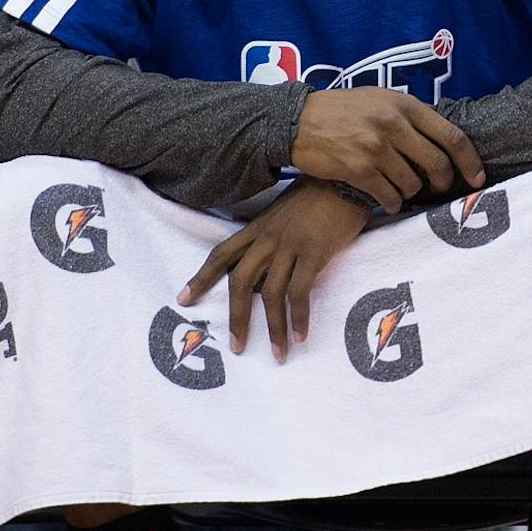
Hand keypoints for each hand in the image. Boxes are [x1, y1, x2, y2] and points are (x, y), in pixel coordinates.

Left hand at [179, 178, 368, 360]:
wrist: (348, 176)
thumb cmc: (321, 195)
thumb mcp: (286, 213)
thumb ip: (273, 238)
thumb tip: (267, 273)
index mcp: (259, 227)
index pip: (221, 254)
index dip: (201, 278)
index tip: (183, 299)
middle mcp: (268, 237)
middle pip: (240, 282)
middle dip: (236, 317)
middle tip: (236, 347)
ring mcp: (290, 244)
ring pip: (271, 294)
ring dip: (273, 328)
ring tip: (278, 354)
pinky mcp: (314, 252)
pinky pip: (300, 291)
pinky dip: (299, 317)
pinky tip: (301, 336)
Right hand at [289, 89, 483, 213]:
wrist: (297, 120)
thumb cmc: (340, 110)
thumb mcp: (378, 99)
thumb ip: (408, 115)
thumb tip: (440, 139)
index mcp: (404, 104)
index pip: (451, 135)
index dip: (470, 161)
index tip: (477, 177)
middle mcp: (393, 124)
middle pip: (437, 164)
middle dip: (443, 182)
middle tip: (439, 188)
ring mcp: (376, 148)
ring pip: (413, 183)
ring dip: (412, 192)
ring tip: (402, 188)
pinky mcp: (359, 169)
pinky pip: (390, 196)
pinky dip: (393, 202)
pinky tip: (389, 199)